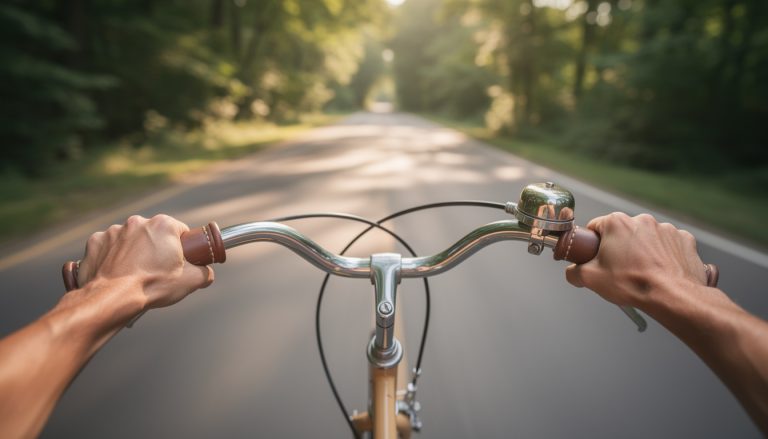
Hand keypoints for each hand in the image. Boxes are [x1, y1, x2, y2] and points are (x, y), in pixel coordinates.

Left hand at [77, 214, 213, 309]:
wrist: (112, 299)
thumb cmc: (151, 287)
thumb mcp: (190, 282)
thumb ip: (205, 272)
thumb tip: (206, 273)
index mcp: (164, 225)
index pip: (181, 231)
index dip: (182, 247)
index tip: (179, 261)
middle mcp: (138, 222)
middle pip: (154, 234)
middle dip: (157, 248)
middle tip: (157, 270)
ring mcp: (114, 231)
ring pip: (130, 240)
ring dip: (134, 252)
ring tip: (134, 274)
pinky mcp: (96, 241)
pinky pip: (108, 247)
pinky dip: (112, 257)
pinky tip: (117, 273)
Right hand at [565, 212, 708, 307]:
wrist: (671, 296)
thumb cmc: (633, 283)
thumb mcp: (590, 279)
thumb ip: (574, 272)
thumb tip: (572, 273)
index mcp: (616, 223)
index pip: (595, 227)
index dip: (592, 243)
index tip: (596, 256)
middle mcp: (641, 220)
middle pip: (622, 232)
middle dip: (619, 247)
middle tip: (618, 269)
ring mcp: (665, 229)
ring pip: (646, 238)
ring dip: (642, 251)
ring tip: (642, 272)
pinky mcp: (683, 240)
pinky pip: (668, 245)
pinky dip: (664, 255)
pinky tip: (660, 270)